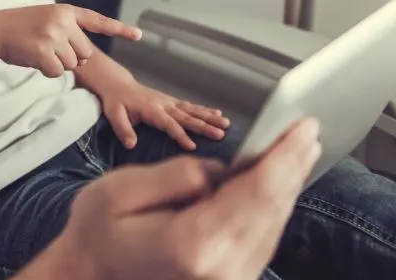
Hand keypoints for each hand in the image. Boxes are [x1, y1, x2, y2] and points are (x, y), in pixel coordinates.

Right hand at [0, 4, 140, 78]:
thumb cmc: (22, 28)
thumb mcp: (48, 20)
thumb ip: (68, 32)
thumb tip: (83, 59)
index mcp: (67, 11)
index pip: (98, 21)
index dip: (119, 29)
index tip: (139, 35)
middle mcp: (63, 20)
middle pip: (85, 53)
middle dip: (71, 57)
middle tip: (48, 48)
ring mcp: (53, 34)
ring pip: (72, 65)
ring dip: (57, 65)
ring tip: (38, 51)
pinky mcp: (43, 50)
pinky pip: (57, 73)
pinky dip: (47, 71)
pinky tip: (34, 59)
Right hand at [44, 118, 321, 279]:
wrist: (88, 277)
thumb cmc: (97, 236)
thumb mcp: (118, 192)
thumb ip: (175, 176)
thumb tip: (219, 172)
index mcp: (194, 244)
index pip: (255, 193)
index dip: (283, 156)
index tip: (302, 129)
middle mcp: (221, 270)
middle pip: (271, 210)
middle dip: (292, 167)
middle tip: (307, 133)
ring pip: (271, 227)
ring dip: (287, 187)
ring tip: (298, 153)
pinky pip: (260, 241)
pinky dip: (271, 209)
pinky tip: (275, 186)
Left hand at [97, 77, 230, 150]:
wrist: (118, 85)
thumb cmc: (115, 101)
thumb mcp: (114, 114)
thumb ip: (123, 129)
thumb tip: (131, 145)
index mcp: (151, 109)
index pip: (168, 124)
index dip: (180, 135)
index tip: (193, 146)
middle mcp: (163, 104)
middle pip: (186, 117)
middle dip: (204, 126)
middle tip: (220, 134)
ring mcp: (169, 102)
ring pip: (192, 110)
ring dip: (210, 117)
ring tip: (226, 123)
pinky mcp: (171, 101)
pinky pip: (190, 106)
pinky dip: (204, 110)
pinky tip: (217, 113)